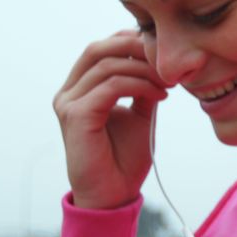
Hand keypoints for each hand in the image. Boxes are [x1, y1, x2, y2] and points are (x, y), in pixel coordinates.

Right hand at [53, 30, 169, 208]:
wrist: (114, 194)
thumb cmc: (124, 158)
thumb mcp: (139, 114)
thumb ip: (142, 86)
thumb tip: (158, 61)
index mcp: (79, 89)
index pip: (101, 49)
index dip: (130, 41)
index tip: (163, 52)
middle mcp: (69, 93)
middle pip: (98, 49)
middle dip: (136, 47)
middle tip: (166, 59)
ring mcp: (68, 103)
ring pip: (107, 66)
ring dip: (144, 70)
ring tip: (168, 83)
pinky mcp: (76, 116)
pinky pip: (111, 87)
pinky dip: (139, 85)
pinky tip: (159, 96)